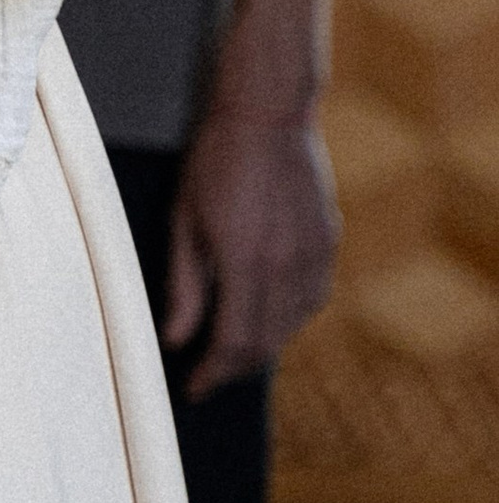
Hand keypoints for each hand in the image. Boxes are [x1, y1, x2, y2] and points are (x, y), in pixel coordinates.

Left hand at [163, 110, 340, 397]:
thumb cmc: (215, 162)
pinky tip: (266, 317)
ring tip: (230, 351)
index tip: (192, 388)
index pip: (234, 343)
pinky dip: (288, 319)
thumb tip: (174, 339)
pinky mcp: (329, 243)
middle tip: (206, 377)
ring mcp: (315, 256)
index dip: (212, 374)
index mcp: (247, 263)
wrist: (269, 113)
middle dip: (233, 368)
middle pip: (265, 343)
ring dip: (261, 346)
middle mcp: (288, 267)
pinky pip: (312, 300)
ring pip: (292, 326)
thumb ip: (183, 284)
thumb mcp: (184, 220)